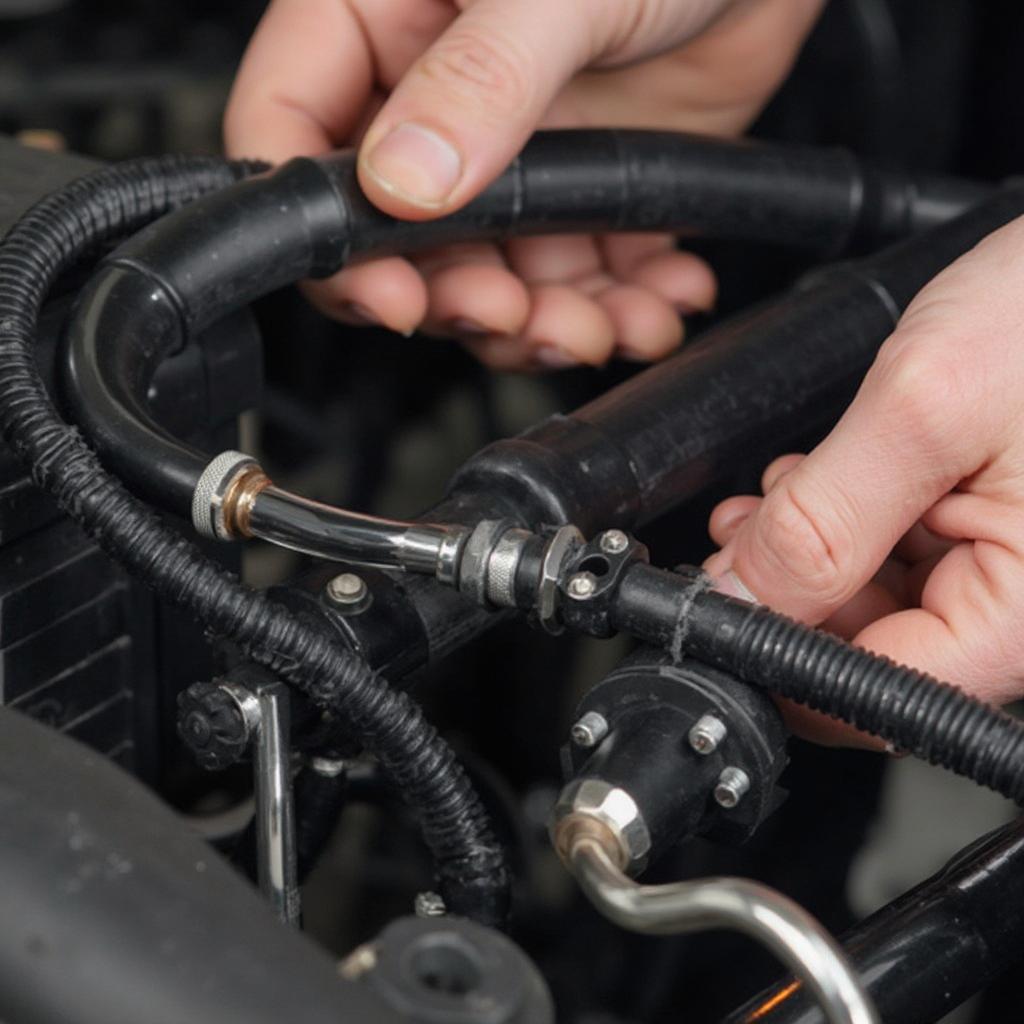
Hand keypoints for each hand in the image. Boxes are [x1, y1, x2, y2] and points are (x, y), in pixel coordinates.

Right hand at [225, 0, 822, 368]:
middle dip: (455, 297)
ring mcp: (514, 153)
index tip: (388, 293)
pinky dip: (621, 308)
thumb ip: (480, 78)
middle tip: (510, 314)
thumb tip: (400, 183)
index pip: (291, 125)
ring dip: (544, 324)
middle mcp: (435, 95)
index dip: (320, 227)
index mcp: (381, 12)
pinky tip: (660, 299)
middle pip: (394, 236)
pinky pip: (579, 277)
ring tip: (603, 323)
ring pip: (489, 275)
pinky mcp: (590, 192)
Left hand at [705, 215, 1023, 742]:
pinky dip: (839, 526)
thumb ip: (825, 519)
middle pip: (875, 647)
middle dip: (786, 596)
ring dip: (803, 557)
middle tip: (735, 543)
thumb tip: (746, 601)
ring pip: (876, 601)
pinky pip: (898, 553)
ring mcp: (1005, 561)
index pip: (887, 692)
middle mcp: (1022, 598)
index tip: (724, 614)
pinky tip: (805, 488)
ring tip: (764, 503)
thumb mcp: (927, 406)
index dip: (787, 661)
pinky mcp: (988, 521)